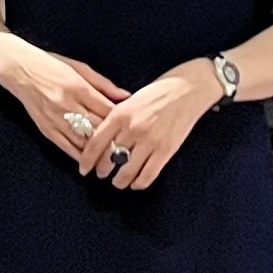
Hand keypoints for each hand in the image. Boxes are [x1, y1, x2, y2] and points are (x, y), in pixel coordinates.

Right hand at [0, 41, 124, 158]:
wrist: (20, 69)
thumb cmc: (52, 65)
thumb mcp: (80, 68)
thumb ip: (104, 84)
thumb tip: (126, 96)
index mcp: (78, 88)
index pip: (107, 110)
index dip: (122, 121)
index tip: (133, 128)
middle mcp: (67, 105)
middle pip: (97, 128)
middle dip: (114, 140)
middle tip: (129, 148)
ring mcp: (56, 119)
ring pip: (83, 141)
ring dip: (99, 152)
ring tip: (115, 160)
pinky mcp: (46, 129)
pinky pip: (66, 147)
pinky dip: (80, 156)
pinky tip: (91, 161)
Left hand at [74, 65, 217, 194]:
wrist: (188, 88)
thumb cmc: (159, 91)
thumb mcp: (130, 99)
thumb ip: (116, 118)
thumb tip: (102, 138)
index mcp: (119, 114)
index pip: (95, 143)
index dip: (87, 160)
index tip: (84, 168)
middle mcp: (132, 128)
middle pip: (109, 159)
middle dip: (102, 170)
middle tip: (101, 174)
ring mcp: (149, 140)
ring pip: (127, 171)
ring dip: (120, 180)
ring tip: (118, 182)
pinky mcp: (166, 149)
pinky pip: (148, 174)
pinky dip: (140, 183)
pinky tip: (136, 184)